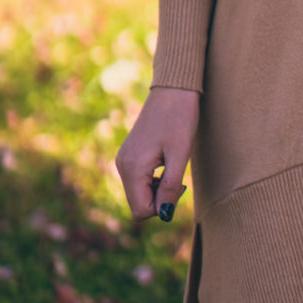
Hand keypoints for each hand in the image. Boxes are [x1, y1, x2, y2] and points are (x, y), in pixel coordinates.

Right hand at [115, 87, 200, 221]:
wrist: (173, 88)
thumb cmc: (180, 118)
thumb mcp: (180, 154)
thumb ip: (171, 186)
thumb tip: (164, 214)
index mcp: (133, 168)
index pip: (141, 211)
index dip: (163, 207)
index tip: (178, 186)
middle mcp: (122, 165)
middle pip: (138, 204)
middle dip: (159, 199)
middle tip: (178, 177)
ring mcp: (123, 158)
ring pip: (138, 193)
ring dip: (157, 189)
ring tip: (172, 166)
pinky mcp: (129, 153)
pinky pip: (138, 180)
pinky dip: (152, 179)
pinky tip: (165, 161)